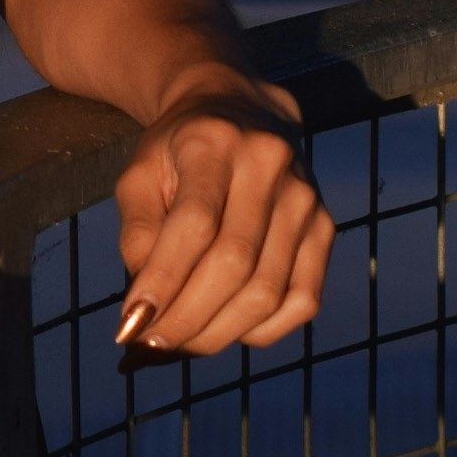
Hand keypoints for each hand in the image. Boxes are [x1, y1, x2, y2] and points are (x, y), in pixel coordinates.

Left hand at [109, 83, 330, 361]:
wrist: (238, 111)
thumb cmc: (176, 153)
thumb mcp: (140, 175)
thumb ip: (137, 234)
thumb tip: (145, 308)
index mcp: (213, 143)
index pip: (194, 224)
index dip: (164, 282)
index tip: (131, 326)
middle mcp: (269, 166)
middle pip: (234, 263)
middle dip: (187, 318)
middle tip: (150, 344)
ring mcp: (305, 198)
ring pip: (268, 290)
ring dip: (218, 332)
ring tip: (180, 343)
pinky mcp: (325, 228)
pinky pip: (302, 300)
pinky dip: (262, 330)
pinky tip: (227, 329)